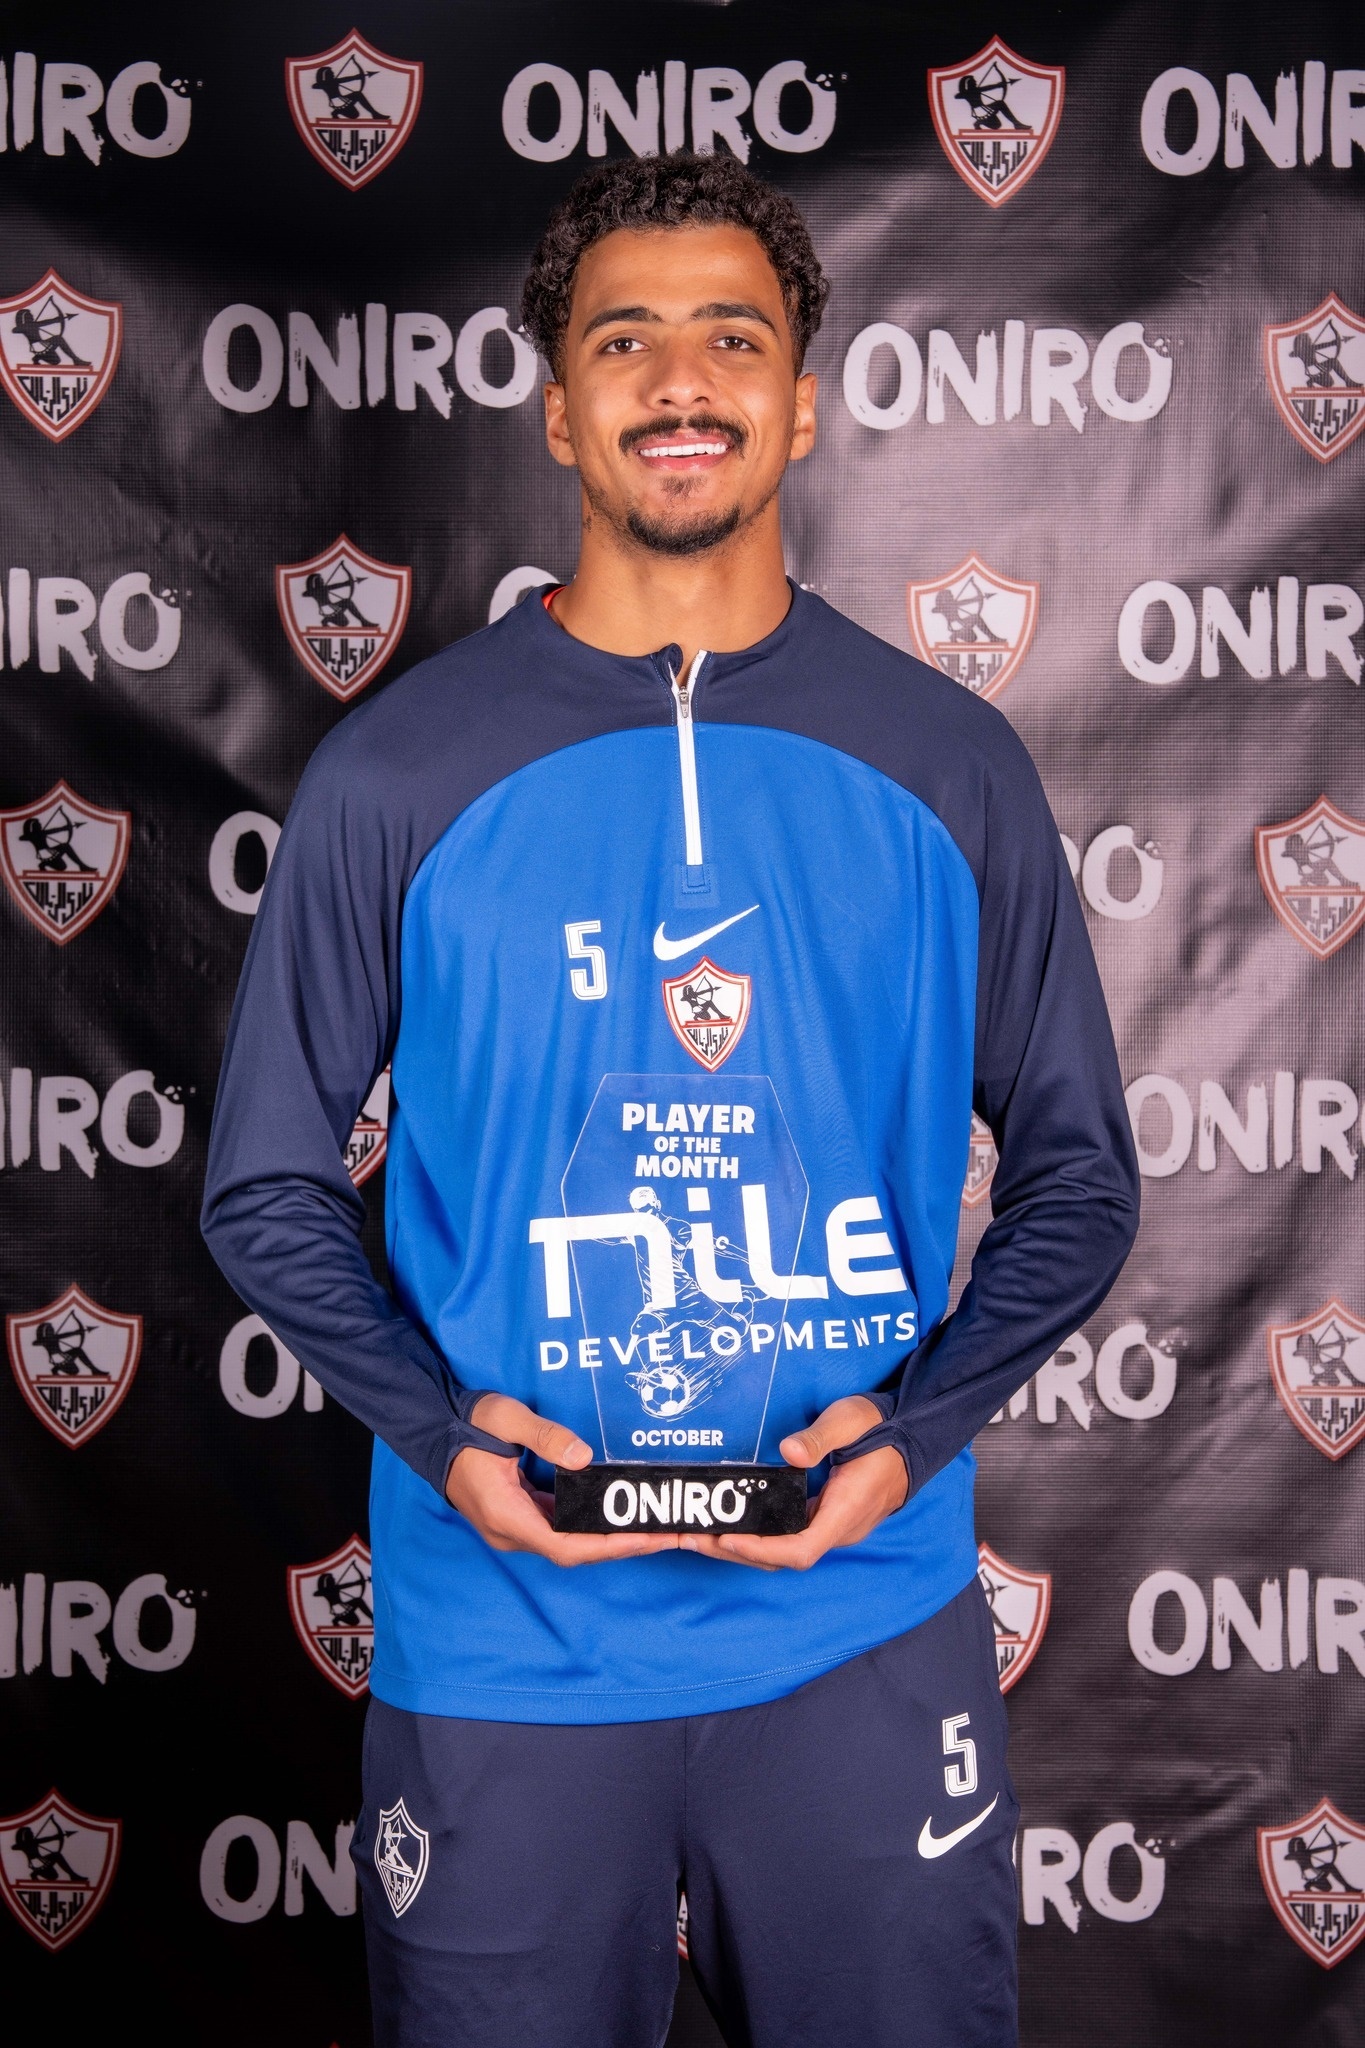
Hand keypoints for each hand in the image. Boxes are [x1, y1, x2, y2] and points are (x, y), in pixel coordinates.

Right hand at [444, 1394, 679, 1564]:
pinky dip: (590, 1529)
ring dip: (609, 1541)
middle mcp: (510, 1530)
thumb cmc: (467, 1423)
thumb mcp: (505, 1418)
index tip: (645, 1538)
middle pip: (573, 1553)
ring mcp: (512, 1527)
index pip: (564, 1546)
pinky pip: (559, 1531)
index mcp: (505, 1513)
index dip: (608, 1546)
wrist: (432, 1431)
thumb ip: (544, 1436)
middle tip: (666, 1534)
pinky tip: (616, 1515)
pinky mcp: (517, 1517)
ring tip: (652, 1527)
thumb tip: (584, 1457)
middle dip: (621, 1546)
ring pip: (567, 1546)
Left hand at [678, 1395, 907, 1570]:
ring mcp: (833, 1526)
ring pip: (785, 1551)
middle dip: (737, 1552)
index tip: (729, 1539)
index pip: (801, 1550)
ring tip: (700, 1535)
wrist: (911, 1438)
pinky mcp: (826, 1518)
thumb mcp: (849, 1420)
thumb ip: (819, 1437)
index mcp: (845, 1511)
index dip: (763, 1550)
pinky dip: (758, 1536)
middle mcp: (838, 1528)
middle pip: (784, 1557)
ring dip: (743, 1547)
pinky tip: (732, 1524)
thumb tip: (788, 1451)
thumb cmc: (881, 1428)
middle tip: (692, 1538)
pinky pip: (789, 1537)